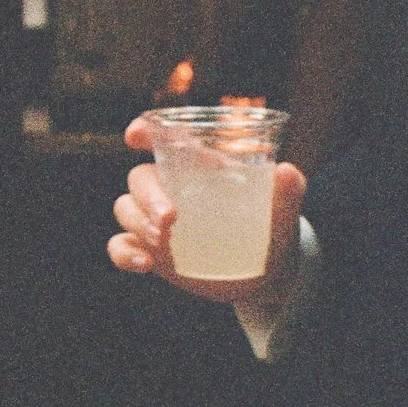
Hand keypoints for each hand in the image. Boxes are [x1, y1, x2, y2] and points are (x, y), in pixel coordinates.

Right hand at [106, 116, 307, 308]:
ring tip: (164, 242)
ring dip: (139, 222)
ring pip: (125, 208)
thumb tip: (286, 171)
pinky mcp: (149, 250)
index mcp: (198, 167)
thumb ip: (288, 193)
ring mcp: (154, 220)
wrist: (264, 276)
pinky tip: (143, 263)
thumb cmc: (270, 232)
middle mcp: (170, 188)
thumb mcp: (282, 214)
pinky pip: (119, 245)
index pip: (164, 138)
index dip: (145, 131)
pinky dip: (124, 253)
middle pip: (139, 177)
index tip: (135, 136)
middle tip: (170, 218)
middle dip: (148, 195)